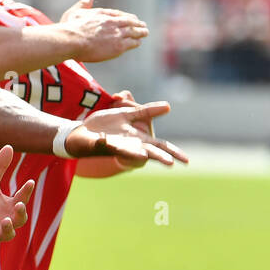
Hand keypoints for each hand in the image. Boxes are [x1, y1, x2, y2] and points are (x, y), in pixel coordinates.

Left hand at [0, 146, 34, 249]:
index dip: (25, 191)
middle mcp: (9, 221)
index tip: (29, 181)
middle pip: (20, 219)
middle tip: (20, 205)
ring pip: (8, 234)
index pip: (22, 198)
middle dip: (21, 213)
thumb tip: (9, 146)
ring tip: (6, 219)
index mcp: (11, 206)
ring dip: (8, 228)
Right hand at [59, 0, 148, 62]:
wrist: (72, 40)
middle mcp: (112, 22)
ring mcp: (117, 34)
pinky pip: (131, 43)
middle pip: (130, 22)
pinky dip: (136, 42)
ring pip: (134, 32)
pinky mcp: (118, 46)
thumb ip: (83, 4)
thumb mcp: (75, 12)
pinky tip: (138, 42)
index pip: (119, 14)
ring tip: (145, 33)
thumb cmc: (70, 28)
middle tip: (143, 25)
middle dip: (137, 23)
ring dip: (141, 32)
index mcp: (103, 14)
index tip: (131, 18)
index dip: (127, 17)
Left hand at [72, 102, 189, 166]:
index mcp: (140, 139)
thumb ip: (147, 111)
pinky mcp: (103, 145)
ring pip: (130, 152)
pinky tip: (117, 144)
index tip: (187, 161)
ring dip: (137, 154)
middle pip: (149, 153)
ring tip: (145, 156)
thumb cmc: (106, 125)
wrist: (83, 130)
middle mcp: (131, 146)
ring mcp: (118, 146)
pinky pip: (111, 146)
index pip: (161, 147)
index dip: (174, 153)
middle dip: (159, 157)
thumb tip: (168, 106)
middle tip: (170, 163)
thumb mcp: (129, 114)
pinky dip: (114, 145)